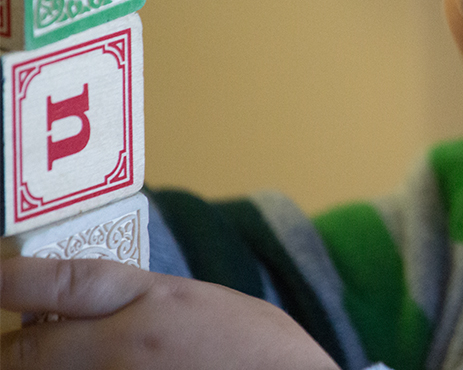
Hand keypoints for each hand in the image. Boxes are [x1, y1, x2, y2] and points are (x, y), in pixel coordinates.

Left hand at [1, 256, 339, 369]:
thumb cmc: (259, 349)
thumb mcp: (200, 305)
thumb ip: (144, 303)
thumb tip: (92, 311)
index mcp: (154, 301)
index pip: (64, 283)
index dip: (14, 280)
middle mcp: (130, 347)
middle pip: (32, 351)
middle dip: (9, 352)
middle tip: (8, 347)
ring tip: (62, 361)